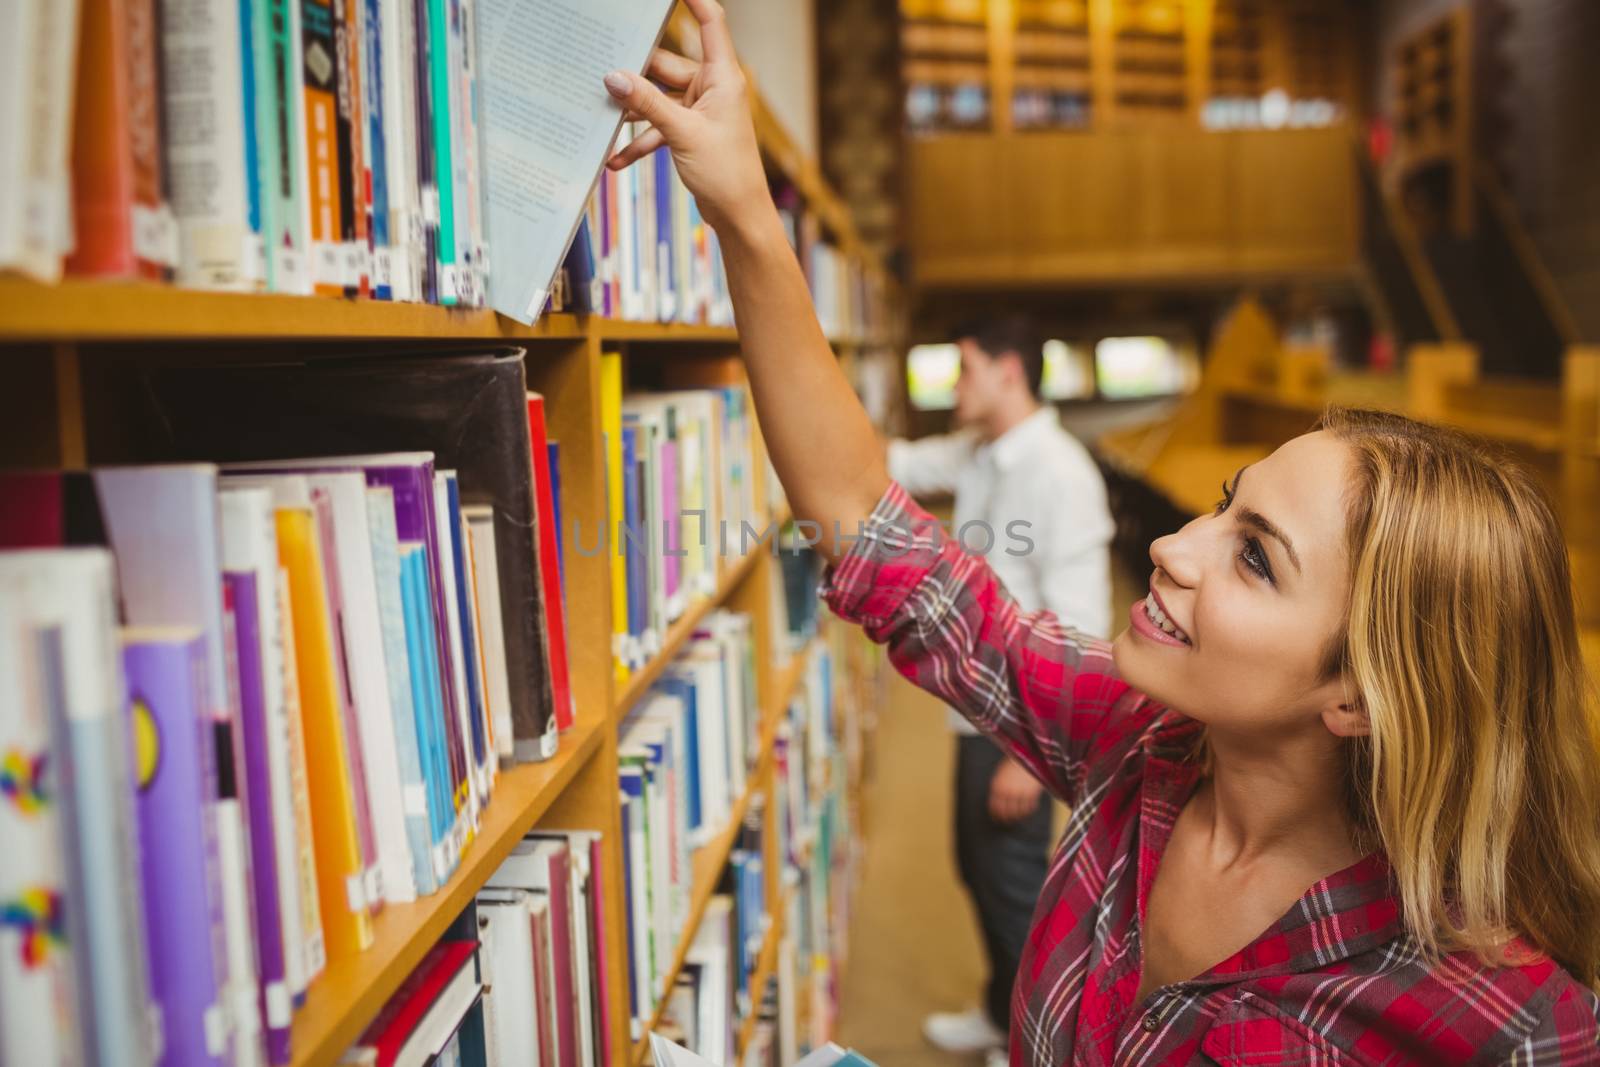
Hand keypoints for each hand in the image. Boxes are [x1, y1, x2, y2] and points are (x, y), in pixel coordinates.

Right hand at [602, 0, 771, 238]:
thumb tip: (613, 77)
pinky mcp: (690, 132)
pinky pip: (659, 128)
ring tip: (599, 113)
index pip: (710, 23)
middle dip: (635, 71)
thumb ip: (646, 103)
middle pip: (666, 64)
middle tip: (600, 66)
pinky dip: (640, 141)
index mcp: (722, 77)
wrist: (739, 215)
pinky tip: (615, 158)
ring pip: (657, 98)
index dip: (693, 0)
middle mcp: (711, 88)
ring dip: (632, 110)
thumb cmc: (726, 172)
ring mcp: (699, 110)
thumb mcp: (681, 133)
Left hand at [988, 757, 1043, 824]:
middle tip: (1009, 822)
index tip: (998, 819)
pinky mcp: (1031, 793)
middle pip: (1006, 812)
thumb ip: (998, 787)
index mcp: (997, 786)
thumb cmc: (1013, 764)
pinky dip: (1030, 810)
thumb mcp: (1001, 774)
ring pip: (1018, 812)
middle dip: (1007, 819)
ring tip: (1020, 817)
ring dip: (1019, 816)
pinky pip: (1030, 807)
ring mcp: (1019, 793)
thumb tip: (997, 802)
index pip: (994, 807)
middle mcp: (1007, 791)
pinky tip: (1030, 809)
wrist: (1027, 755)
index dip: (996, 815)